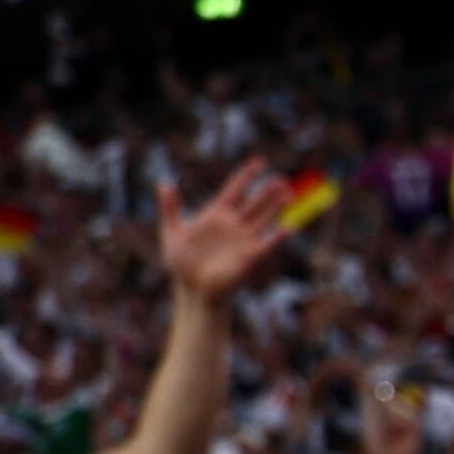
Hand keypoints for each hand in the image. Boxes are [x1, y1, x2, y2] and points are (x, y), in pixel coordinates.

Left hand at [154, 168, 296, 302]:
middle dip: (268, 191)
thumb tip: (165, 183)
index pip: (235, 190)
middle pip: (254, 203)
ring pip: (264, 219)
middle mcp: (234, 225)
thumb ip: (170, 209)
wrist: (193, 291)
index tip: (259, 161)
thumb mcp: (172, 233)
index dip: (247, 175)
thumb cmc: (181, 264)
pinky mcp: (250, 257)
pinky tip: (287, 228)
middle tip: (281, 178)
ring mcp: (244, 240)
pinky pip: (267, 244)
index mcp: (217, 215)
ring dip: (276, 207)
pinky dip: (277, 237)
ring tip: (289, 194)